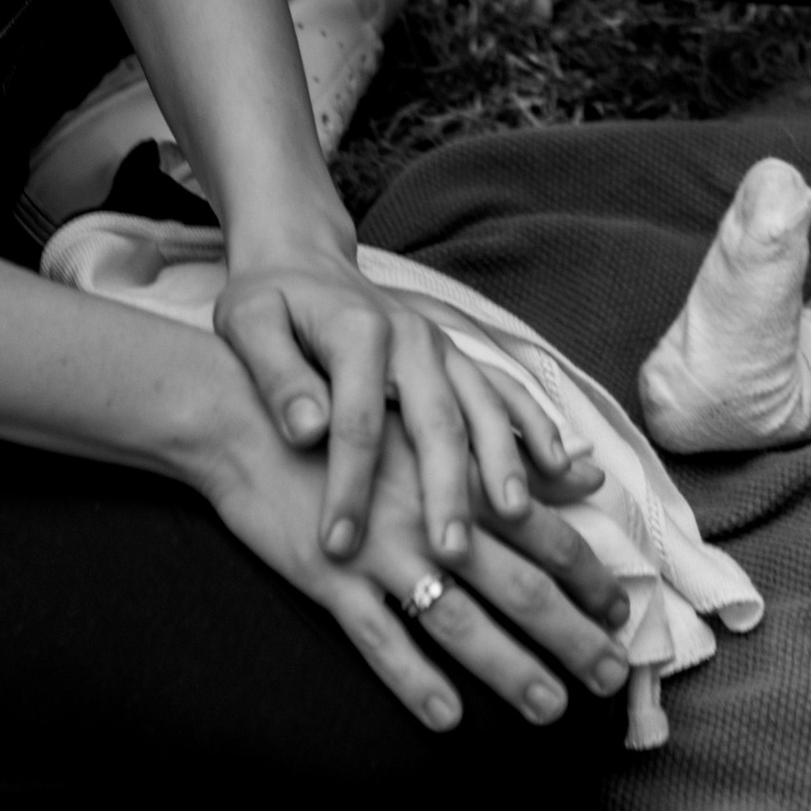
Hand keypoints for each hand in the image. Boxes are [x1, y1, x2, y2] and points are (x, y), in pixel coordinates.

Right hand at [190, 366, 635, 737]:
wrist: (255, 419)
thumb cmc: (349, 423)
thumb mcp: (432, 429)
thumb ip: (509, 458)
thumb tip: (587, 471)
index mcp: (459, 478)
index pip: (542, 532)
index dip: (587, 575)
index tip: (623, 612)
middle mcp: (432, 514)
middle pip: (517, 582)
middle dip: (570, 633)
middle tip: (612, 677)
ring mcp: (382, 550)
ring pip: (458, 618)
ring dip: (509, 668)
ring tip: (550, 708)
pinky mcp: (330, 578)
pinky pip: (379, 638)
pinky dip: (413, 679)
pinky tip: (447, 718)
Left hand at [215, 233, 601, 567]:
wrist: (302, 258)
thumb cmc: (268, 302)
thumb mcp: (247, 325)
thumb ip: (277, 376)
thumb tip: (305, 430)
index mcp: (357, 332)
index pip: (356, 421)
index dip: (348, 487)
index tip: (336, 546)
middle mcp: (412, 339)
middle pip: (436, 420)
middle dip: (446, 489)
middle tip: (449, 552)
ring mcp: (444, 347)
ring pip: (484, 407)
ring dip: (504, 461)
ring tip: (515, 517)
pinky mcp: (460, 357)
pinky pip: (508, 390)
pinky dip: (538, 426)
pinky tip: (562, 466)